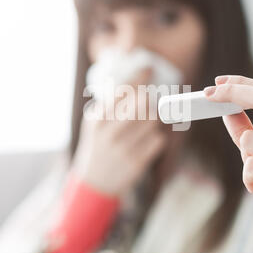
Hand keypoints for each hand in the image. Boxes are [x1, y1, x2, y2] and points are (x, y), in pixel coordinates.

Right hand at [72, 68, 166, 196]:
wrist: (94, 183)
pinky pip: (159, 140)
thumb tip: (137, 82)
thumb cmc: (97, 146)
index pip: (123, 90)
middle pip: (143, 102)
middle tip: (147, 102)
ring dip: (152, 120)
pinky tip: (145, 142)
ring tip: (142, 127)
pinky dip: (156, 138)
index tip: (148, 69)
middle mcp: (109, 132)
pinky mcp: (137, 162)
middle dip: (148, 99)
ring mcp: (124, 148)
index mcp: (97, 119)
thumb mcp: (94, 124)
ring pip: (153, 120)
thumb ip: (110, 104)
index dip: (140, 77)